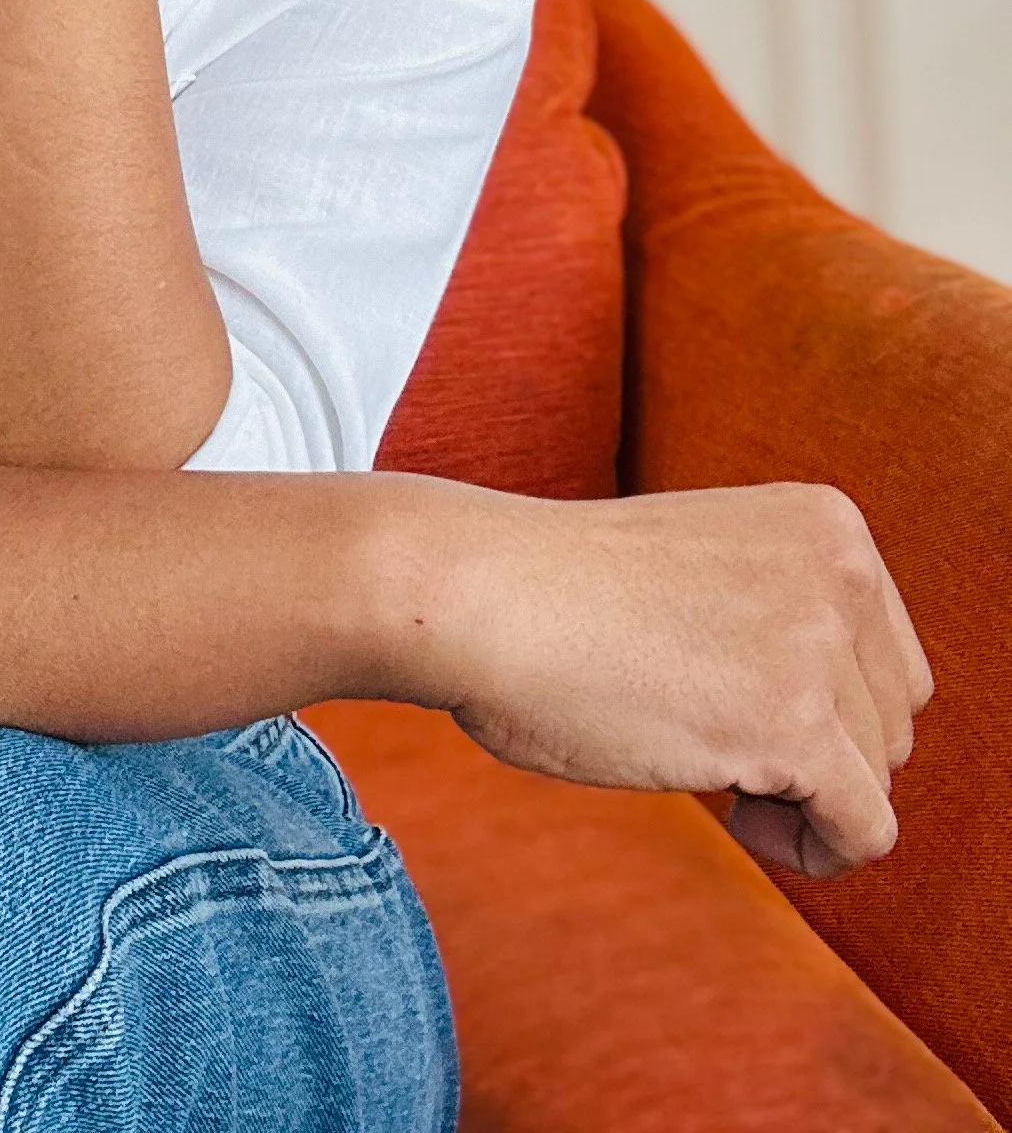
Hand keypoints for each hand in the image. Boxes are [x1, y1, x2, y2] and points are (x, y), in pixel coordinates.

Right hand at [394, 478, 931, 877]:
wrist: (477, 592)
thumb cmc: (558, 592)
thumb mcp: (709, 567)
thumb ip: (786, 612)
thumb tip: (845, 729)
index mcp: (826, 523)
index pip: (889, 662)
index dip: (818, 707)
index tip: (729, 698)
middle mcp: (842, 570)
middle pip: (895, 725)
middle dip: (817, 754)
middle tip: (712, 733)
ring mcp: (821, 644)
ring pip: (880, 784)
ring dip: (800, 798)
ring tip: (706, 760)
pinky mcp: (796, 725)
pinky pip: (865, 834)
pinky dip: (810, 850)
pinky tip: (735, 814)